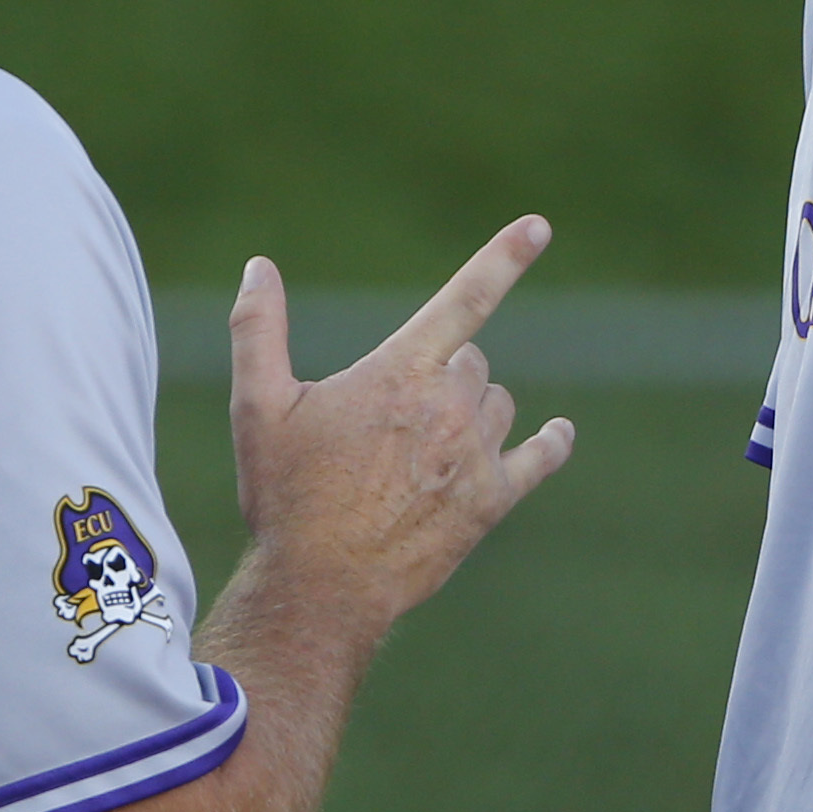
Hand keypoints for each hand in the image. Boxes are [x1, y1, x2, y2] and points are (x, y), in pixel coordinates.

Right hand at [228, 220, 575, 626]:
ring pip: (496, 403)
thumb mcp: (257, 407)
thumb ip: (258, 330)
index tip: (540, 225)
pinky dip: (548, 443)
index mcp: (400, 373)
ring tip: (426, 445)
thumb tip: (259, 268)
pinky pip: (539, 457)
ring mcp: (477, 455)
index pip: (465, 298)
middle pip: (471, 360)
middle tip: (394, 414)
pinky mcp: (492, 501)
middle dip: (439, 372)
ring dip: (471, 408)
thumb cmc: (285, 495)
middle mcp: (449, 407)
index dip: (505, 256)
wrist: (321, 586)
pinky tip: (555, 435)